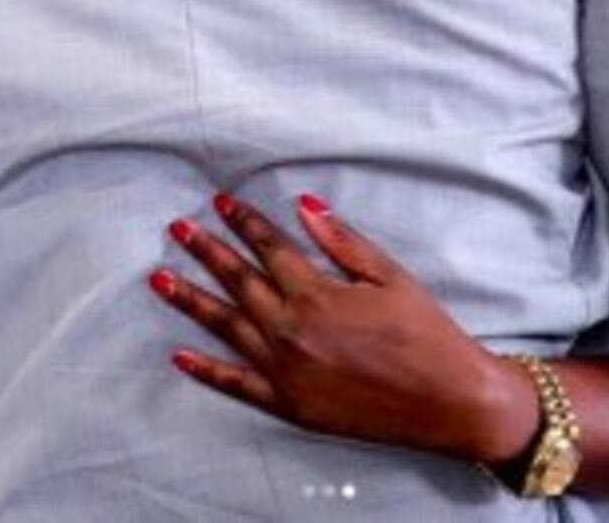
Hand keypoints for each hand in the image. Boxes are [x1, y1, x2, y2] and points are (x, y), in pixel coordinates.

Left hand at [149, 193, 538, 463]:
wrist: (448, 399)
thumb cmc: (425, 332)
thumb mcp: (388, 275)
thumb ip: (340, 242)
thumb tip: (303, 205)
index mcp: (317, 294)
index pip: (269, 248)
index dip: (245, 222)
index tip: (220, 202)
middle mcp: (292, 331)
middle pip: (239, 281)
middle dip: (206, 250)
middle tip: (178, 227)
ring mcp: (286, 372)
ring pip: (227, 327)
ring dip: (191, 301)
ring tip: (160, 278)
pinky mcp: (290, 405)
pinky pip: (237, 386)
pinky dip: (206, 370)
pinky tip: (180, 355)